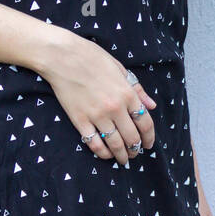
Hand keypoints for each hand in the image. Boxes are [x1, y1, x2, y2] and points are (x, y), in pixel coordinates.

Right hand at [39, 30, 154, 164]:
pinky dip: (102, 153)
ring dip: (121, 155)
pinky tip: (106, 154)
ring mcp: (97, 116)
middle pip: (132, 138)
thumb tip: (151, 106)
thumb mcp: (120, 69)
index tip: (148, 145)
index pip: (145, 123)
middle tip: (135, 154)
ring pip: (115, 144)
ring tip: (123, 159)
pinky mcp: (80, 121)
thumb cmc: (92, 57)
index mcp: (127, 93)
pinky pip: (94, 144)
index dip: (149, 138)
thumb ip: (137, 90)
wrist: (62, 56)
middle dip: (136, 150)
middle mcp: (115, 108)